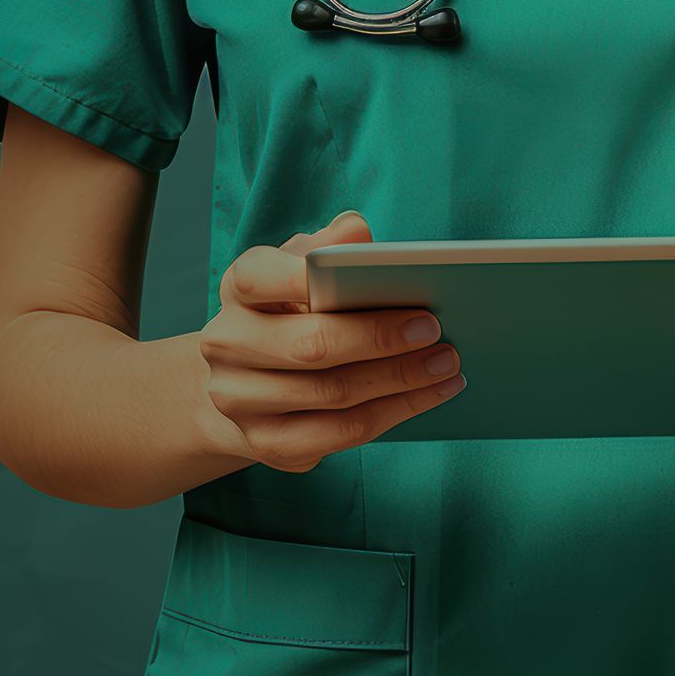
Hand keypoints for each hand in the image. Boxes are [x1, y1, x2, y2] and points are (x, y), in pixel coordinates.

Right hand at [199, 210, 465, 471]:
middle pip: (309, 346)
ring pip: (331, 395)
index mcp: (237, 290)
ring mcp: (240, 401)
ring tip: (447, 365)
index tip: (376, 273)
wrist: (248, 381)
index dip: (305, 276)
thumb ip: (326, 247)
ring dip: (399, 381)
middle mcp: (227, 345)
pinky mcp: (267, 443)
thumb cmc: (290, 311)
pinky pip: (339, 434)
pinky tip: (430, 396)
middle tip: (435, 329)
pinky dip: (393, 414)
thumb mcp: (300, 268)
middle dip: (379, 339)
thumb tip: (357, 231)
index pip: (259, 278)